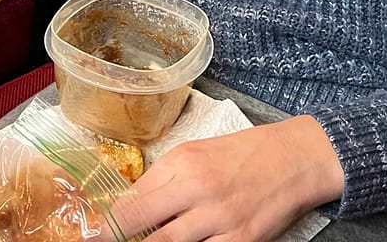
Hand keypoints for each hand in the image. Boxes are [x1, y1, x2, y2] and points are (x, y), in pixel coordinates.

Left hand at [114, 117, 344, 241]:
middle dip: (119, 239)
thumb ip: (164, 179)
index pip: (131, 202)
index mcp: (183, 163)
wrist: (295, 158)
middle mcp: (198, 190)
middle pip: (143, 226)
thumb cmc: (244, 153)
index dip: (107, 225)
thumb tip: (130, 206)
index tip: (91, 235)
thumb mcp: (197, 153)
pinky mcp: (241, 240)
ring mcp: (220, 219)